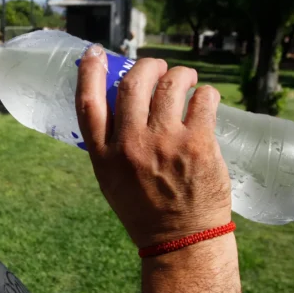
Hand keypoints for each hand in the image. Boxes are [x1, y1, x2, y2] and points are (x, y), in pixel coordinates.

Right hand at [76, 46, 231, 248]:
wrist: (181, 240)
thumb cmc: (146, 209)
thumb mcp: (112, 180)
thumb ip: (111, 144)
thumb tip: (120, 102)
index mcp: (104, 155)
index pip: (88, 102)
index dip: (89, 71)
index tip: (94, 52)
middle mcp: (130, 145)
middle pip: (132, 82)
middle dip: (148, 66)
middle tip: (158, 68)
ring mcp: (164, 143)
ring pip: (170, 83)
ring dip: (180, 74)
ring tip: (186, 79)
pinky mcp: (197, 143)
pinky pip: (203, 99)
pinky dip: (205, 93)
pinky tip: (205, 100)